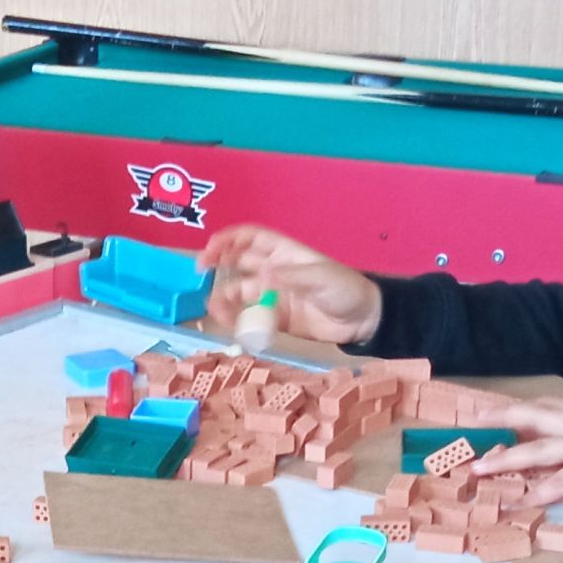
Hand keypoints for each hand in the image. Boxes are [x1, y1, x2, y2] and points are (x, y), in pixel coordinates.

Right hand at [200, 224, 381, 344]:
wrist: (362, 321)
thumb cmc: (345, 289)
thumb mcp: (320, 277)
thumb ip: (290, 277)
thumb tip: (261, 277)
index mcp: (284, 253)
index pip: (250, 238)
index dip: (229, 239)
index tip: (210, 249)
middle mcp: (273, 271)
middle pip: (238, 262)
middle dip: (218, 263)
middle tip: (200, 272)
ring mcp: (273, 295)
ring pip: (240, 292)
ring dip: (225, 297)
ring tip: (215, 308)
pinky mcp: (276, 318)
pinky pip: (250, 316)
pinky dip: (238, 320)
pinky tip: (231, 324)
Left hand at [472, 394, 562, 507]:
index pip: (551, 405)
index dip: (523, 407)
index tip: (498, 409)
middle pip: (537, 415)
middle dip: (504, 416)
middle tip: (476, 419)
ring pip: (538, 450)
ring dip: (506, 459)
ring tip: (479, 468)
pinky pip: (559, 483)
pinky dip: (536, 494)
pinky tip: (516, 503)